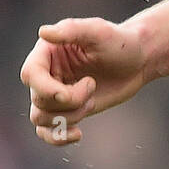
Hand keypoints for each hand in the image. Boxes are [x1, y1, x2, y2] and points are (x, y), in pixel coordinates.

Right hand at [20, 18, 147, 144]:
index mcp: (48, 51)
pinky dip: (57, 138)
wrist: (138, 60)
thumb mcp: (99, 32)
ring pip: (41, 118)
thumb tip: (44, 32)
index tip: (66, 93)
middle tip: (92, 84)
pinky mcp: (66, 109)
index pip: (30, 75)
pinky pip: (47, 131)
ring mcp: (54, 93)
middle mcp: (46, 73)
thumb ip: (72, 30)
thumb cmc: (119, 41)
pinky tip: (78, 135)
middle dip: (68, 100)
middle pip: (39, 99)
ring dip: (69, 115)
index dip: (45, 89)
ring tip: (91, 100)